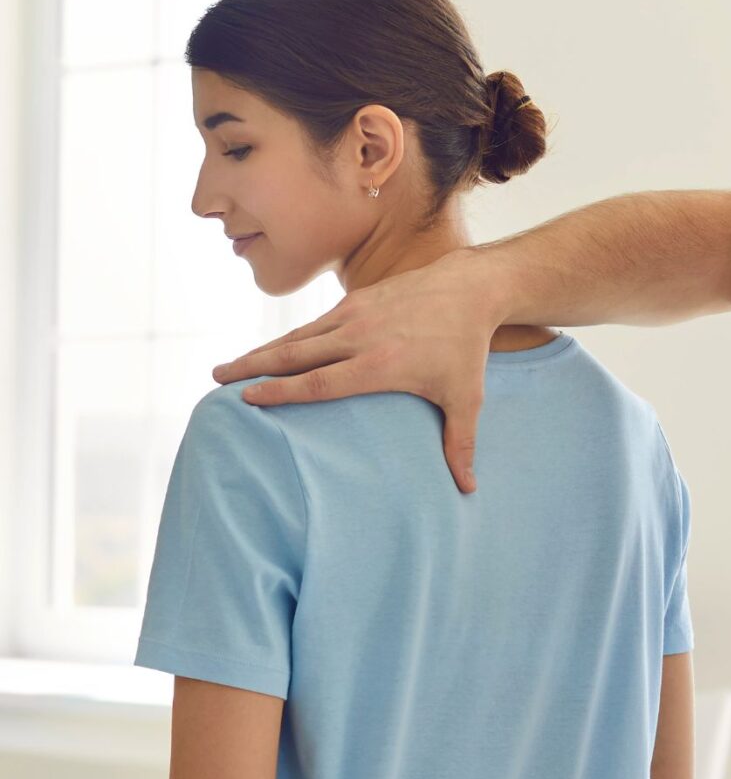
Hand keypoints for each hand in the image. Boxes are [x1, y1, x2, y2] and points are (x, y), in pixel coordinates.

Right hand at [209, 245, 504, 492]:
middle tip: (215, 380)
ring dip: (260, 351)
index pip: (319, 382)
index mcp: (379, 365)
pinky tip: (267, 351)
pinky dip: (286, 339)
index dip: (281, 391)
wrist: (467, 289)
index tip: (248, 399)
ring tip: (227, 367)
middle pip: (293, 355)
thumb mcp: (466, 398)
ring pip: (296, 337)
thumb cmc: (466, 349)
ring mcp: (353, 315)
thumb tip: (467, 489)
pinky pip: (312, 325)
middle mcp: (359, 337)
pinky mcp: (354, 301)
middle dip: (251, 367)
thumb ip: (460, 444)